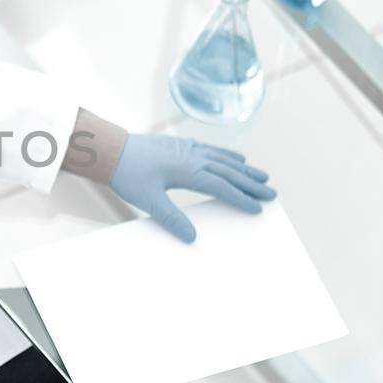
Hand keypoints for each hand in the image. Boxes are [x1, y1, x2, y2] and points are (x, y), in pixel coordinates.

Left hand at [107, 133, 275, 243]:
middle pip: (229, 171)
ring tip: (262, 176)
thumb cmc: (126, 174)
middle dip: (251, 183)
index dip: (241, 198)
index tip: (258, 208)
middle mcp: (192, 157)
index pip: (221, 186)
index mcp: (187, 171)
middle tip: (272, 193)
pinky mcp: (180, 144)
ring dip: (244, 168)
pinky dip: (227, 154)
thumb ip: (171, 218)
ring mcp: (187, 148)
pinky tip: (237, 157)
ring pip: (223, 159)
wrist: (110, 149)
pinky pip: (211, 148)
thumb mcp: (147, 200)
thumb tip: (191, 237)